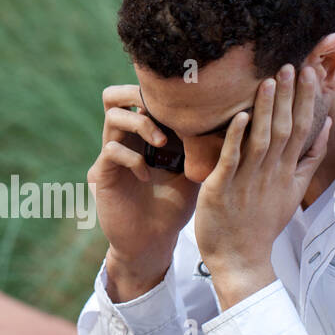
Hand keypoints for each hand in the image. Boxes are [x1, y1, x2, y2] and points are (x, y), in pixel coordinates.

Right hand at [87, 84, 200, 297]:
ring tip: (161, 143)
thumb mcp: (194, 172)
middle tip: (164, 110)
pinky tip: (147, 176)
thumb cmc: (174, 207)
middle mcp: (124, 139)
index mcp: (143, 132)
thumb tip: (232, 117)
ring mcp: (111, 155)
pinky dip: (133, 158)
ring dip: (141, 124)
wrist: (152, 242)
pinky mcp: (102, 174)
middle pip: (115, 95)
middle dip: (140, 95)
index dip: (161, 92)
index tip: (189, 103)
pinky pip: (111, 151)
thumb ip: (201, 145)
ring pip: (113, 116)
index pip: (142, 95)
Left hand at [194, 64, 332, 309]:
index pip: (302, 129)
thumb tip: (325, 125)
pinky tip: (241, 116)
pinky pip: (231, 160)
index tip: (310, 73)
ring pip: (261, 139)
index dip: (306, 101)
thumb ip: (310, 158)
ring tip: (269, 81)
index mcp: (287, 171)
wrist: (240, 257)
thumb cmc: (262, 222)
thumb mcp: (294, 190)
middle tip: (291, 65)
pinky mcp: (223, 188)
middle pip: (285, 129)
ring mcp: (248, 180)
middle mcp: (271, 173)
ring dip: (265, 110)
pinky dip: (236, 138)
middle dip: (289, 97)